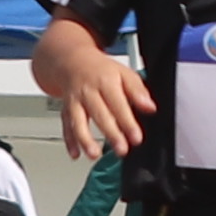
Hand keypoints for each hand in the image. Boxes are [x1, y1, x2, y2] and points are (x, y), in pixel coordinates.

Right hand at [42, 39, 157, 162]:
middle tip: (121, 149)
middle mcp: (88, 92)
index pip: (118, 104)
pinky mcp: (65, 109)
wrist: (72, 61)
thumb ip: (138, 91)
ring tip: (93, 155)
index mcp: (106, 82)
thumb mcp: (124, 74)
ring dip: (84, 139)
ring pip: (78, 121)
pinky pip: (65, 125)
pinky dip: (69, 141)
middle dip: (110, 134)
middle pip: (99, 114)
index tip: (136, 138)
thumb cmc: (101, 71)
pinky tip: (75, 154)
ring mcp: (75, 101)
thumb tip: (150, 107)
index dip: (128, 122)